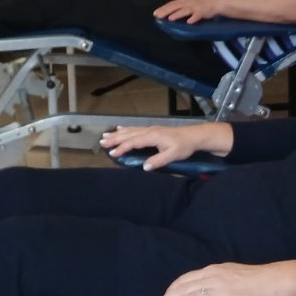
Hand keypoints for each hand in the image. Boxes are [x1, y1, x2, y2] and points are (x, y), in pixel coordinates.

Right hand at [99, 122, 227, 168]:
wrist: (194, 136)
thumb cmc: (184, 146)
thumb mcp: (173, 155)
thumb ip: (158, 161)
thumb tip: (144, 167)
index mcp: (152, 136)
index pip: (134, 142)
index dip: (122, 148)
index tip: (112, 153)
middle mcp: (149, 131)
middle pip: (128, 135)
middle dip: (114, 139)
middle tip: (101, 142)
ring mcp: (150, 129)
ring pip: (130, 131)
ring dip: (117, 133)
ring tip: (105, 136)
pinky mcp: (152, 130)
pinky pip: (135, 128)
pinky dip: (126, 129)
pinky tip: (120, 128)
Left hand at [153, 0, 224, 23]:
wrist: (218, 1)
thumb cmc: (204, 2)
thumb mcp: (192, 1)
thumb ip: (183, 6)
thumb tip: (172, 12)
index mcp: (186, 0)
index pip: (172, 3)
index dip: (163, 8)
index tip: (155, 13)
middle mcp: (189, 2)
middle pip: (175, 6)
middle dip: (166, 11)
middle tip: (157, 16)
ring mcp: (196, 7)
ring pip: (185, 10)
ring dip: (177, 14)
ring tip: (170, 19)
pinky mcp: (203, 12)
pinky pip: (198, 15)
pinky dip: (194, 18)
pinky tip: (189, 22)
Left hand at [154, 262, 288, 295]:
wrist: (271, 281)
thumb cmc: (251, 277)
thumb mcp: (227, 272)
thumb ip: (212, 278)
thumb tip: (199, 286)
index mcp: (212, 271)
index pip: (185, 279)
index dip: (172, 289)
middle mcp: (213, 280)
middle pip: (185, 289)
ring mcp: (221, 293)